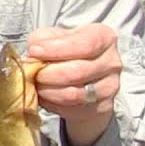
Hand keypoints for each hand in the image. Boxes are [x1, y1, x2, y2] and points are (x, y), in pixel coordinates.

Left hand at [27, 24, 121, 145]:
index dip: (56, 49)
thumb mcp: (54, 36)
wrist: (81, 74)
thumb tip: (34, 53)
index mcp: (104, 38)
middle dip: (47, 74)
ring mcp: (110, 87)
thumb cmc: (65, 49)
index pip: (84, 45)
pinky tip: (45, 96)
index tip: (34, 51)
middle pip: (77, 72)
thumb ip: (42, 40)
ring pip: (73, 94)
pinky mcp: (103, 107)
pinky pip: (71, 109)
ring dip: (47, 91)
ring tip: (37, 84)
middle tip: (32, 73)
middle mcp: (112, 63)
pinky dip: (52, 104)